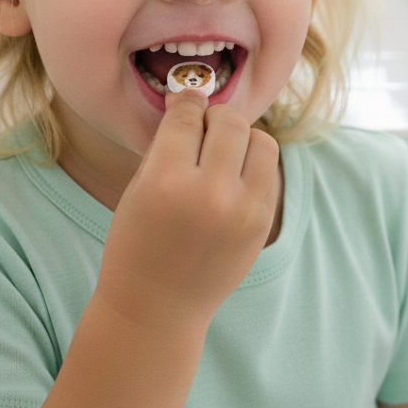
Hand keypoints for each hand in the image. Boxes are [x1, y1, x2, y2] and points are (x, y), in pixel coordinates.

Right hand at [95, 90, 279, 333]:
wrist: (157, 308)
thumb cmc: (138, 243)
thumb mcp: (138, 189)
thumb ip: (167, 144)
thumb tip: (190, 98)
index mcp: (166, 183)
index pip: (187, 116)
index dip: (185, 103)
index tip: (184, 101)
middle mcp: (210, 195)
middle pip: (229, 122)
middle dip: (215, 116)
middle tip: (203, 126)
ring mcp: (243, 211)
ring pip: (261, 140)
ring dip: (242, 138)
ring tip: (223, 151)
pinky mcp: (262, 223)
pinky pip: (269, 171)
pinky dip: (253, 164)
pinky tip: (233, 175)